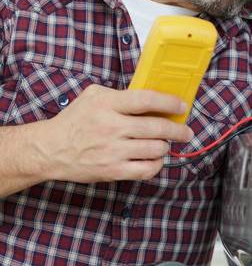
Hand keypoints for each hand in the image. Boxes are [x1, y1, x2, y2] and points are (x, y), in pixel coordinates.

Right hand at [40, 85, 193, 182]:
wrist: (51, 149)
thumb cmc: (75, 121)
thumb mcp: (93, 96)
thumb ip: (121, 94)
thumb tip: (152, 99)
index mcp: (107, 104)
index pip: (147, 100)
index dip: (170, 103)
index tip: (182, 106)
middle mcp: (111, 127)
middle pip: (157, 128)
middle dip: (178, 131)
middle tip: (186, 132)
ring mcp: (113, 151)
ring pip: (155, 149)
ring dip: (165, 147)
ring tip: (163, 144)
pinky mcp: (113, 170)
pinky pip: (146, 170)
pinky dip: (156, 165)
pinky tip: (155, 159)